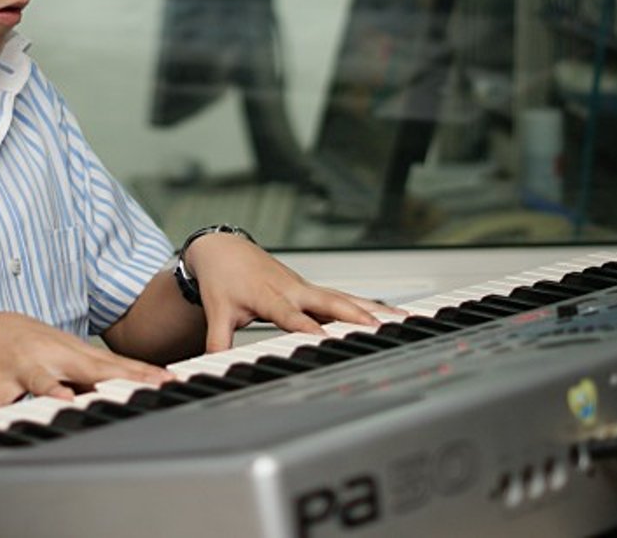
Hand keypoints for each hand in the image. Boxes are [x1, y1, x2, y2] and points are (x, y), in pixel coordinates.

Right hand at [0, 312, 171, 408]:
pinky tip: (4, 419)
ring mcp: (26, 368)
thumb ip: (100, 374)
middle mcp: (55, 358)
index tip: (169, 382)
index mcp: (77, 355)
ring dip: (53, 390)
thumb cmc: (38, 348)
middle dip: (117, 379)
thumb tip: (139, 387)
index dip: (144, 374)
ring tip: (68, 400)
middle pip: (90, 369)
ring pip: (41, 381)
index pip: (118, 365)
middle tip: (143, 387)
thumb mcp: (71, 357)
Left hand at [183, 233, 396, 351]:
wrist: (223, 250)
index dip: (307, 327)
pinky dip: (368, 305)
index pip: (290, 315)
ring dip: (372, 308)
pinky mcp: (311, 290)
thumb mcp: (216, 312)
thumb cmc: (222, 280)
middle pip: (328, 301)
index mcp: (268, 296)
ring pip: (343, 297)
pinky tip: (392, 314)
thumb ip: (218, 342)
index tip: (326, 338)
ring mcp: (305, 288)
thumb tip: (213, 367)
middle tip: (380, 327)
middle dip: (354, 314)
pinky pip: (343, 297)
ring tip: (403, 319)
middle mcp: (291, 289)